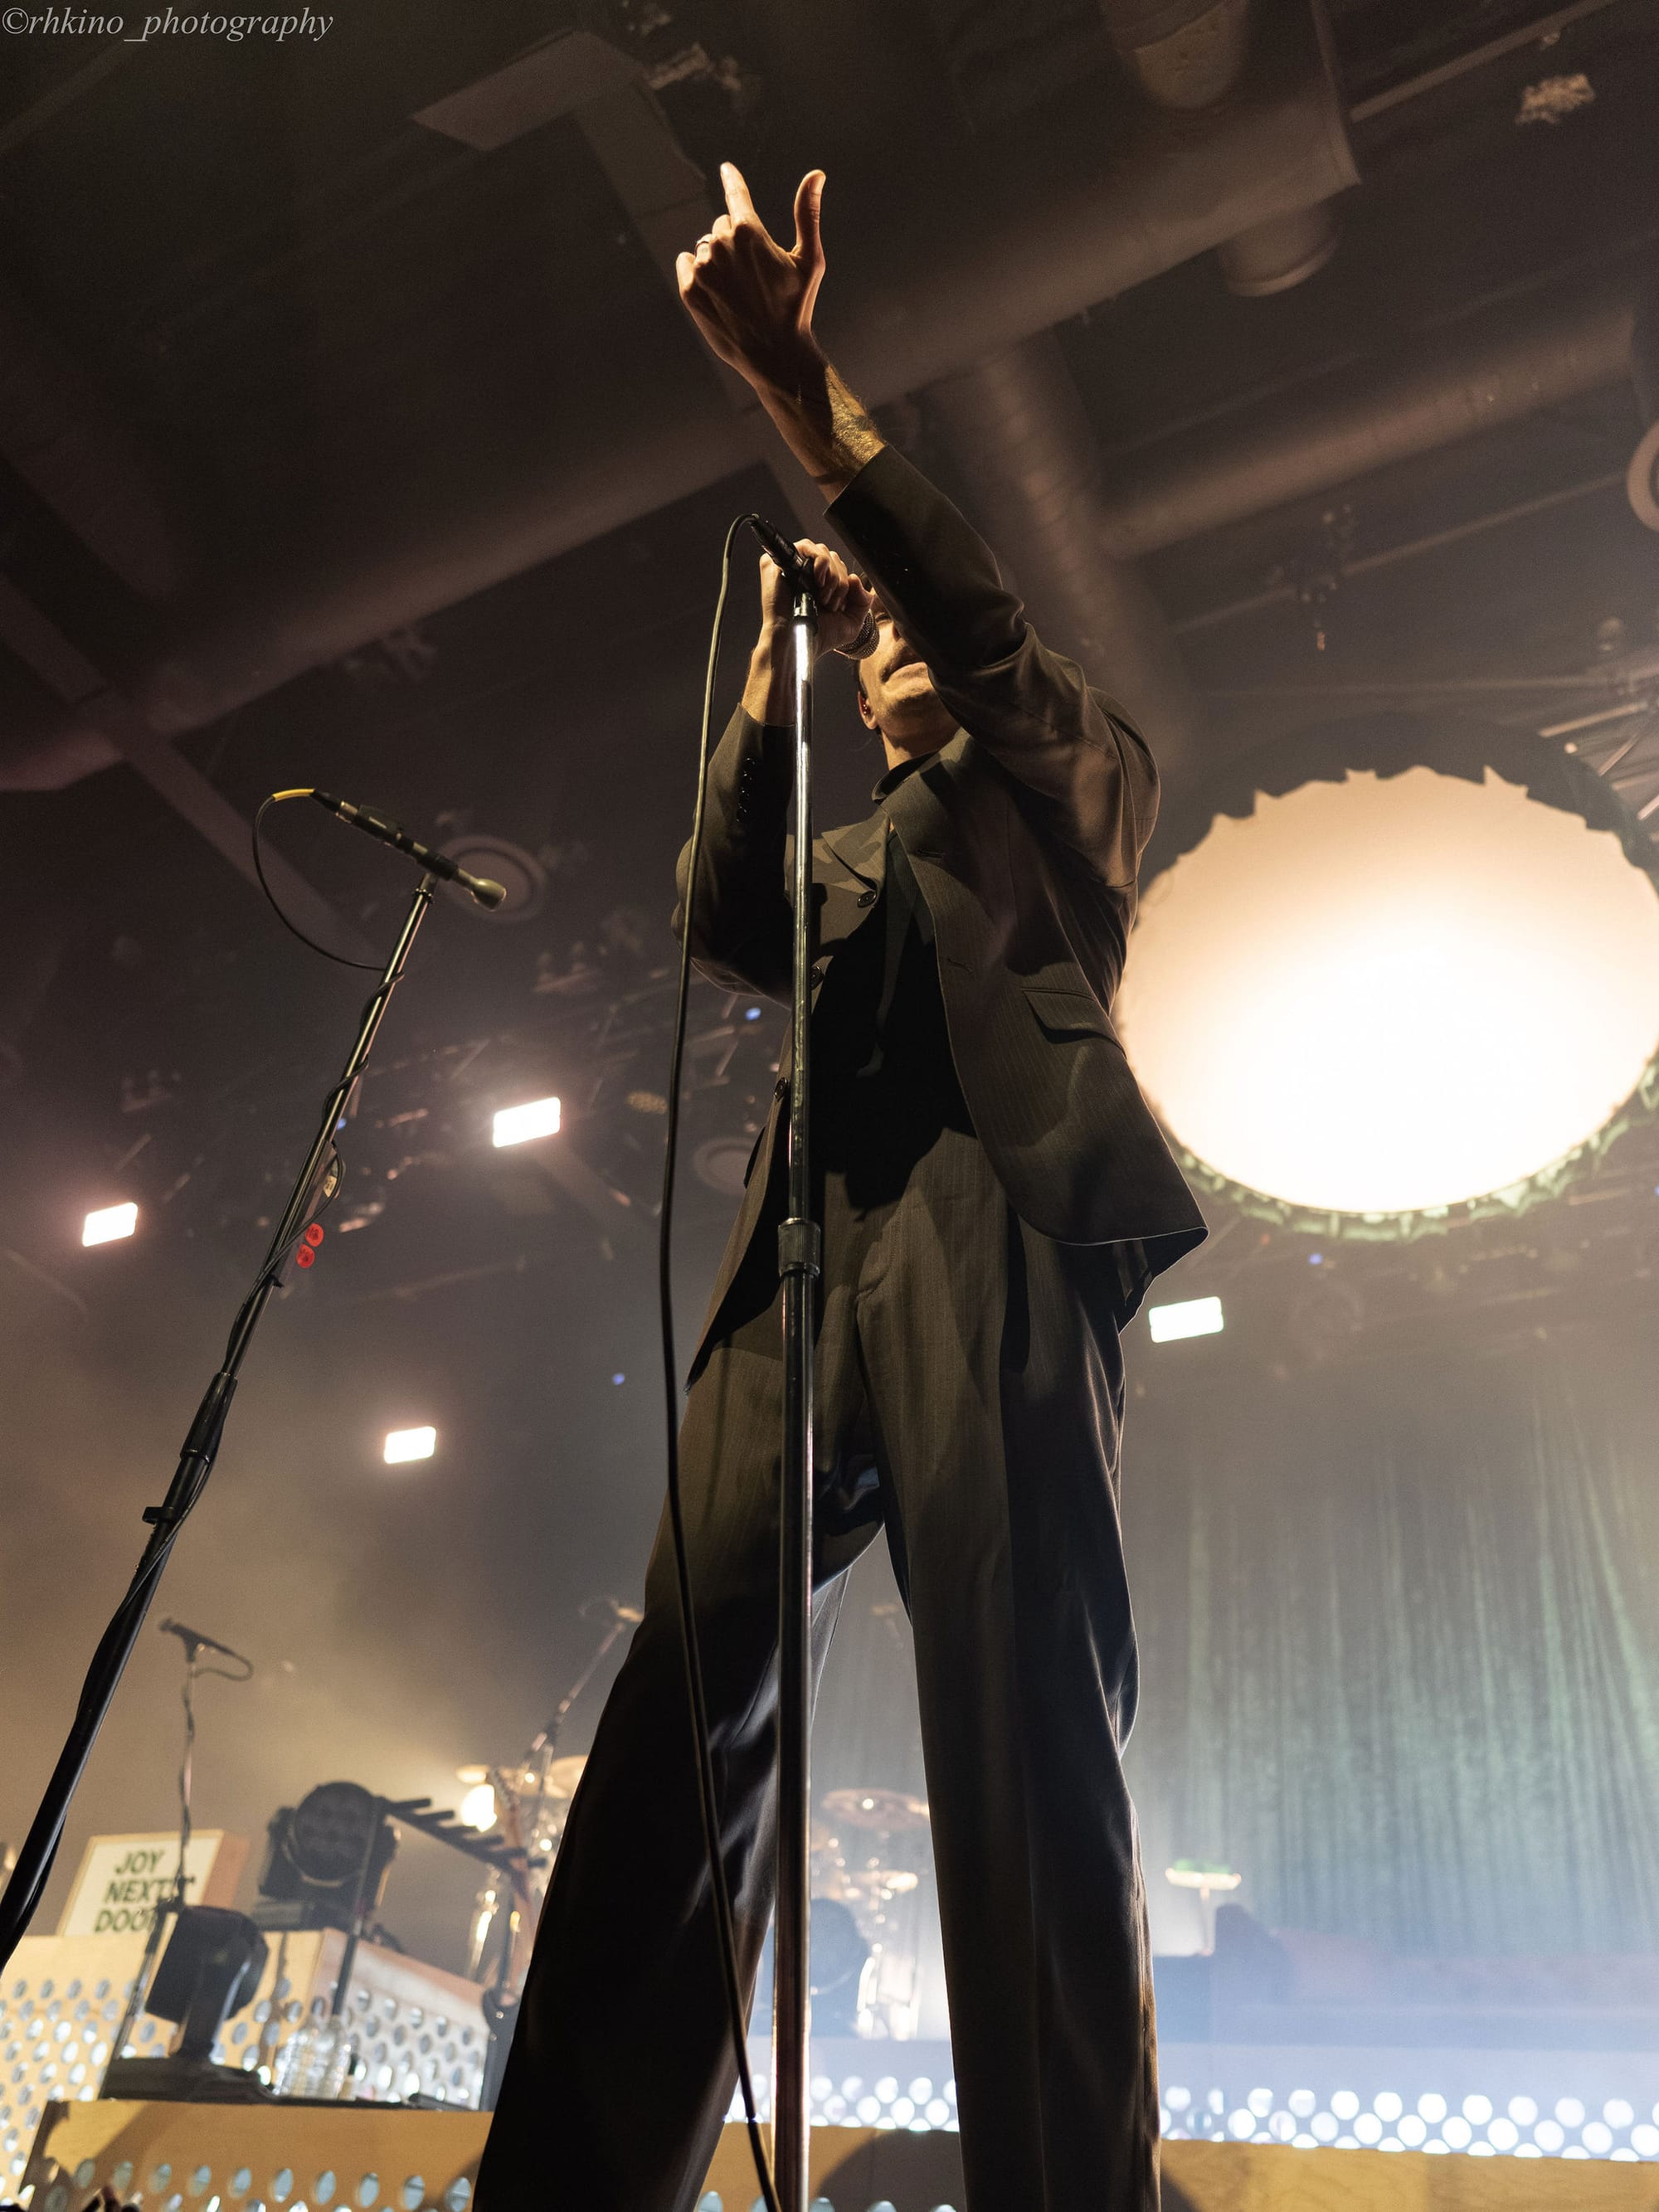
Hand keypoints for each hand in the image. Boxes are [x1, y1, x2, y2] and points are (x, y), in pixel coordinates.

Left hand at [676, 162, 826, 388]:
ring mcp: (702, 268)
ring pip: (705, 246)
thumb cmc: (796, 307)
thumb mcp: (810, 260)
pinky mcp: (688, 290)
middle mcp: (720, 244)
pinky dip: (697, 272)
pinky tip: (717, 292)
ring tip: (738, 290)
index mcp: (749, 232)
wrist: (775, 356)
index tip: (727, 169)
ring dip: (717, 260)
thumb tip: (817, 173)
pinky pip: (686, 263)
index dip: (733, 180)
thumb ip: (808, 214)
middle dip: (735, 242)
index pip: (736, 194)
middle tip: (754, 275)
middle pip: (722, 226)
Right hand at [760, 541, 878, 659]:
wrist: (799, 642)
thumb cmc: (819, 636)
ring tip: (823, 597)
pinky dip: (818, 561)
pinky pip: (805, 545)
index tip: (838, 606)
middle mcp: (805, 574)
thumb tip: (855, 578)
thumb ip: (862, 600)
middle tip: (830, 604)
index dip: (844, 583)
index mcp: (820, 584)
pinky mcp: (778, 563)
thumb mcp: (851, 622)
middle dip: (839, 582)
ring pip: (822, 551)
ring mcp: (792, 567)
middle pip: (833, 557)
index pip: (839, 566)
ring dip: (831, 576)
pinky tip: (818, 581)